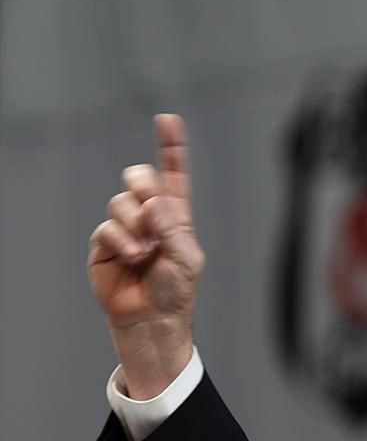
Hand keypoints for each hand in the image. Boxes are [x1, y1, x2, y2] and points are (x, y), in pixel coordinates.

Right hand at [88, 114, 205, 398]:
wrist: (151, 320)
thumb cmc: (175, 292)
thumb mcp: (186, 260)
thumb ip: (174, 229)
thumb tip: (158, 202)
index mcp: (176, 216)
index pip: (174, 176)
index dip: (171, 148)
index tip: (168, 120)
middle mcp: (150, 217)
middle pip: (139, 179)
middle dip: (142, 185)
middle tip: (152, 209)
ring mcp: (126, 228)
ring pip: (121, 203)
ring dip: (135, 225)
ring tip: (145, 252)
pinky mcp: (105, 244)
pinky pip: (107, 227)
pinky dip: (120, 240)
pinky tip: (131, 256)